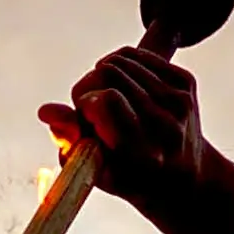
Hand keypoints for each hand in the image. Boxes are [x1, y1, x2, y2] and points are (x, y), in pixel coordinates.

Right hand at [39, 45, 205, 201]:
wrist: (184, 179)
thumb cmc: (129, 178)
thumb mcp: (93, 171)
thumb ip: (68, 140)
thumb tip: (46, 111)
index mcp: (143, 155)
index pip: (107, 100)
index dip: (85, 102)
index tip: (85, 117)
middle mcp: (167, 127)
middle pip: (110, 73)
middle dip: (89, 85)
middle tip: (91, 108)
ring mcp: (180, 102)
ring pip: (122, 60)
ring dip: (103, 74)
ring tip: (107, 98)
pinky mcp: (186, 84)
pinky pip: (137, 55)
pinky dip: (121, 65)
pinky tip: (122, 86)